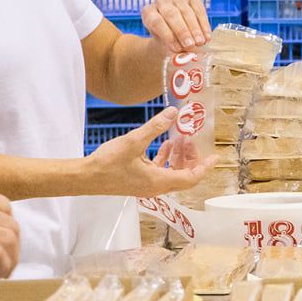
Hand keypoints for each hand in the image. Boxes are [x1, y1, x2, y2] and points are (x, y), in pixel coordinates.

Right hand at [84, 107, 208, 196]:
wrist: (86, 178)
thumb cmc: (108, 163)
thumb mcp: (134, 141)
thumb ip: (155, 127)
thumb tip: (174, 113)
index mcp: (159, 182)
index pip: (191, 178)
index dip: (204, 166)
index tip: (215, 157)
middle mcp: (156, 187)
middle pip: (183, 176)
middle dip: (191, 158)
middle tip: (193, 140)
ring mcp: (146, 186)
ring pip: (171, 173)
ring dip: (178, 157)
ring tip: (180, 138)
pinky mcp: (138, 181)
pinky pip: (159, 171)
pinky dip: (165, 159)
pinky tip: (164, 144)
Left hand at [140, 0, 210, 54]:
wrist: (174, 32)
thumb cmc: (167, 41)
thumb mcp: (165, 47)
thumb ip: (172, 50)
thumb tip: (184, 57)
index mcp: (148, 13)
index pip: (156, 22)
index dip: (168, 35)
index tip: (177, 49)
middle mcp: (160, 2)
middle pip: (171, 14)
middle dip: (182, 31)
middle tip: (191, 45)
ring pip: (186, 11)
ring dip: (195, 29)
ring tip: (201, 43)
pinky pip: (198, 8)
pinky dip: (204, 24)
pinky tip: (207, 36)